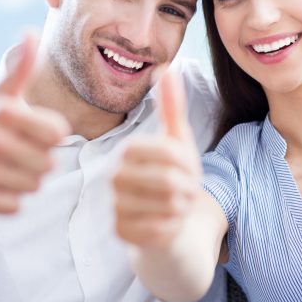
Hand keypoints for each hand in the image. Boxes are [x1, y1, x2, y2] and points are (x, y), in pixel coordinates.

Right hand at [0, 34, 70, 212]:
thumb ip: (21, 68)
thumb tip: (30, 32)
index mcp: (2, 111)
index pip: (58, 134)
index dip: (49, 136)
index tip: (30, 133)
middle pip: (49, 163)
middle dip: (38, 161)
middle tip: (15, 154)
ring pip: (34, 186)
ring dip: (25, 181)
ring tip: (4, 169)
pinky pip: (15, 206)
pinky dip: (9, 200)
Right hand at [113, 71, 201, 247]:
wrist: (168, 220)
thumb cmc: (174, 177)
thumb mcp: (178, 141)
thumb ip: (171, 106)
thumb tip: (165, 68)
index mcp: (127, 150)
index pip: (170, 152)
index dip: (188, 164)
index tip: (187, 170)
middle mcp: (114, 177)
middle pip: (169, 179)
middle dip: (188, 187)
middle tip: (185, 191)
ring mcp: (114, 206)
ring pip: (167, 205)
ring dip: (182, 208)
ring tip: (176, 205)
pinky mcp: (121, 233)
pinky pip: (162, 229)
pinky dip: (174, 226)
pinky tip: (167, 223)